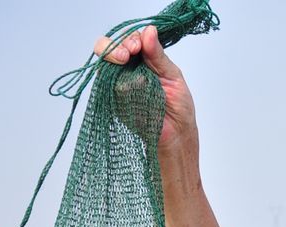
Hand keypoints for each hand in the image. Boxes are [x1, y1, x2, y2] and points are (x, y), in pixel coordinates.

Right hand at [94, 26, 195, 152]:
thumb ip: (159, 56)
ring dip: (112, 57)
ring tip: (123, 60)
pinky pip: (107, 84)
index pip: (132, 40)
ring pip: (105, 62)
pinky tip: (122, 82)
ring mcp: (120, 82)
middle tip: (127, 53)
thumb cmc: (179, 108)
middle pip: (112, 47)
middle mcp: (131, 68)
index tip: (138, 46)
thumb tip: (150, 31)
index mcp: (147, 60)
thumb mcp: (173, 77)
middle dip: (116, 45)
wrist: (176, 135)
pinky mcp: (114, 98)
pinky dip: (113, 79)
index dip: (131, 39)